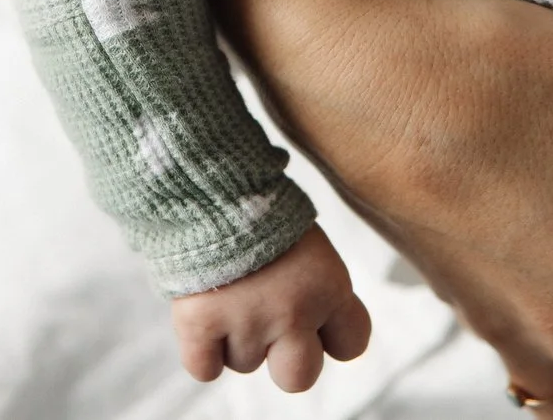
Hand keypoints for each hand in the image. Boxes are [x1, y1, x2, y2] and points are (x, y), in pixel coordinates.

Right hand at [171, 225, 373, 392]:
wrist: (206, 175)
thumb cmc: (258, 206)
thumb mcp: (308, 242)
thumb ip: (315, 287)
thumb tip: (314, 329)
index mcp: (329, 285)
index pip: (351, 344)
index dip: (328, 335)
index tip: (311, 318)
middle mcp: (294, 311)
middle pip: (298, 377)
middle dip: (281, 356)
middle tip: (263, 318)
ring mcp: (246, 320)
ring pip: (243, 363)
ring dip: (233, 336)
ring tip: (225, 290)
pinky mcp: (200, 322)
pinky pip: (204, 368)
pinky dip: (200, 352)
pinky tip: (202, 319)